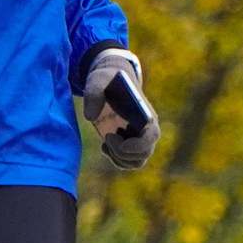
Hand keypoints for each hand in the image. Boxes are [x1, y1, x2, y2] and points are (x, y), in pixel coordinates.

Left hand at [80, 48, 159, 170]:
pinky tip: (105, 145)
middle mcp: (148, 129)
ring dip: (119, 158)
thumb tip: (90, 117)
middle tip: (107, 136)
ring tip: (106, 142)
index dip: (136, 144)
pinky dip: (116, 160)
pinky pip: (129, 162)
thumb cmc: (108, 79)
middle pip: (143, 154)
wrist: (110, 82)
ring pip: (137, 162)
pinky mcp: (130, 144)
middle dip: (121, 151)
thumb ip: (94, 93)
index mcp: (146, 113)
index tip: (112, 137)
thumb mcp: (98, 80)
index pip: (152, 136)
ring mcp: (140, 138)